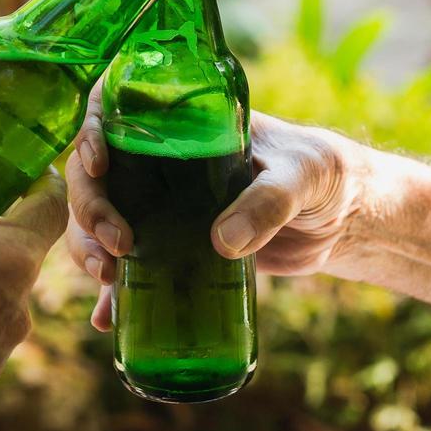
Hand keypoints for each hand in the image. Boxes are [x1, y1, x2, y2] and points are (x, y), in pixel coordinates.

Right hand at [65, 87, 363, 329]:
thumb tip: (222, 242)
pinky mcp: (173, 249)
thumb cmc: (322, 174)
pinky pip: (130, 268)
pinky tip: (108, 318)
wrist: (342, 219)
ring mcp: (161, 207)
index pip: (113, 112)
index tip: (99, 164)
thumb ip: (267, 201)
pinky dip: (114, 294)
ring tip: (107, 279)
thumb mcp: (302, 175)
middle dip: (90, 209)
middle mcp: (159, 164)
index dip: (90, 132)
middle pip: (95, 176)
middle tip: (116, 244)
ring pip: (100, 221)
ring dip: (88, 248)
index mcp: (181, 126)